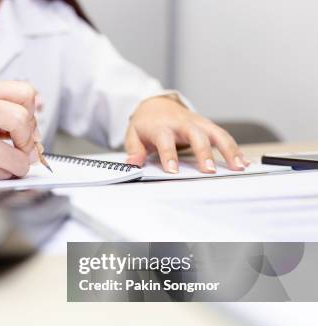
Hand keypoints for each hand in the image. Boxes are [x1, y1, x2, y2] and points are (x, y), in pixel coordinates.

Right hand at [0, 81, 39, 180]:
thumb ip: (3, 106)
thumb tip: (38, 126)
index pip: (25, 93)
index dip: (32, 113)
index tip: (24, 126)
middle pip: (23, 120)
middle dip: (29, 140)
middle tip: (21, 147)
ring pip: (16, 157)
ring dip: (18, 164)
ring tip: (5, 160)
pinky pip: (1, 174)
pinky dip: (2, 173)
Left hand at [125, 96, 250, 172]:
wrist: (155, 103)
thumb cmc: (146, 123)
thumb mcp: (133, 134)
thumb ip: (134, 149)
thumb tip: (133, 163)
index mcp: (161, 126)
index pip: (165, 141)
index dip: (169, 156)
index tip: (173, 171)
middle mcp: (181, 123)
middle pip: (196, 135)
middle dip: (203, 153)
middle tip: (209, 170)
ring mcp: (197, 122)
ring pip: (216, 133)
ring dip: (229, 150)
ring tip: (239, 166)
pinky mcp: (207, 125)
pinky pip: (223, 135)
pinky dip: (235, 148)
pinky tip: (243, 161)